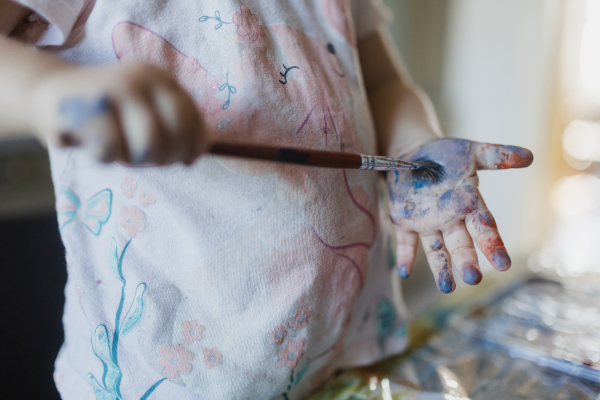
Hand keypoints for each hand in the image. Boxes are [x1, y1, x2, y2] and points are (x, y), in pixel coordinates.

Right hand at [30, 63, 204, 164]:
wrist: (48, 94)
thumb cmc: (107, 113)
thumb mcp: (145, 109)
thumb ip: (172, 126)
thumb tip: (194, 155)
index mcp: (159, 78)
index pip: (191, 118)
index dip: (194, 145)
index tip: (186, 160)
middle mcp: (140, 79)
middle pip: (173, 137)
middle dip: (164, 157)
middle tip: (145, 159)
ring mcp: (112, 90)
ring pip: (147, 147)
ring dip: (133, 159)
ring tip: (118, 150)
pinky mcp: (85, 108)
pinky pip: (111, 150)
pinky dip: (104, 156)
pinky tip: (93, 144)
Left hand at [387, 138, 532, 292]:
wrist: (414, 152)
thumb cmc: (446, 155)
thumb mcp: (471, 152)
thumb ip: (497, 156)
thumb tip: (530, 156)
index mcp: (469, 205)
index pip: (483, 228)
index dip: (492, 245)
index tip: (503, 264)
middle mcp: (450, 219)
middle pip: (461, 244)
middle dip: (467, 261)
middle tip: (473, 279)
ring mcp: (427, 223)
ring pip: (436, 250)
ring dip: (441, 268)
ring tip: (447, 288)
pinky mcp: (404, 221)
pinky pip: (405, 241)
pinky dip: (405, 255)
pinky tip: (404, 271)